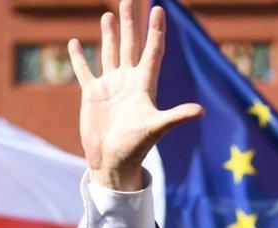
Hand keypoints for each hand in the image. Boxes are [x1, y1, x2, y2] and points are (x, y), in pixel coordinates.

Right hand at [68, 1, 202, 190]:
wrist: (113, 162)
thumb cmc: (137, 147)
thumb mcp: (156, 129)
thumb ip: (176, 117)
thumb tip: (201, 112)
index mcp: (144, 85)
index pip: (152, 51)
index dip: (156, 31)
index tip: (158, 8)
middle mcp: (128, 81)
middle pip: (131, 45)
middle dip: (131, 23)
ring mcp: (110, 87)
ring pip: (110, 53)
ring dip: (110, 34)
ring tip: (109, 14)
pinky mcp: (92, 95)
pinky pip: (85, 71)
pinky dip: (79, 58)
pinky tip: (75, 43)